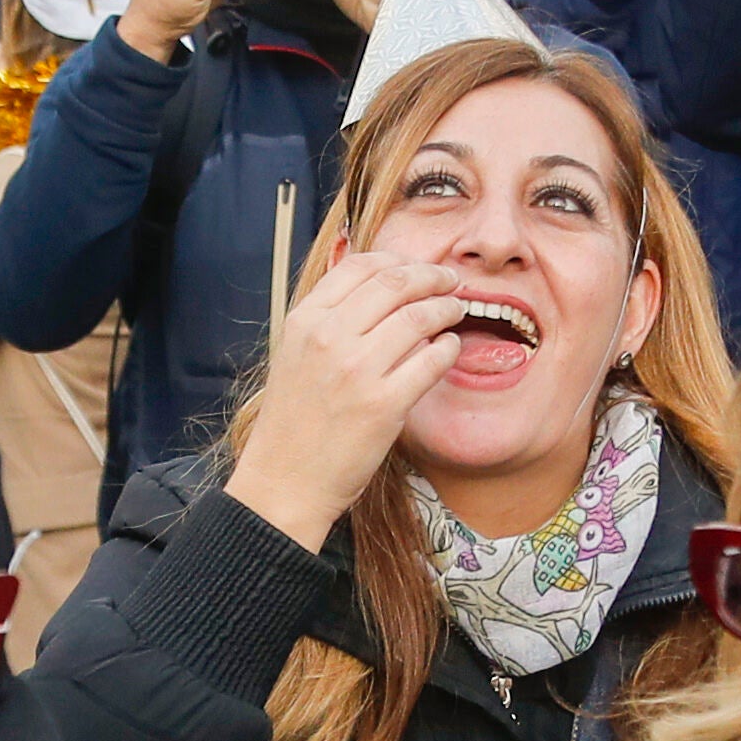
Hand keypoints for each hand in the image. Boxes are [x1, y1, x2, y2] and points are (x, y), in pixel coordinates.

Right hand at [225, 254, 481, 544]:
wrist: (285, 481)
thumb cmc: (294, 421)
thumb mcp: (295, 354)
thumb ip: (329, 319)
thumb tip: (378, 285)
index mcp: (304, 320)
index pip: (360, 265)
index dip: (399, 259)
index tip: (418, 267)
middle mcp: (328, 337)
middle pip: (396, 283)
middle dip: (432, 276)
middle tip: (450, 282)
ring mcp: (357, 370)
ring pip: (420, 316)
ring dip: (446, 308)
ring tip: (455, 311)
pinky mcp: (385, 404)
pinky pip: (432, 360)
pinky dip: (448, 348)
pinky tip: (450, 347)